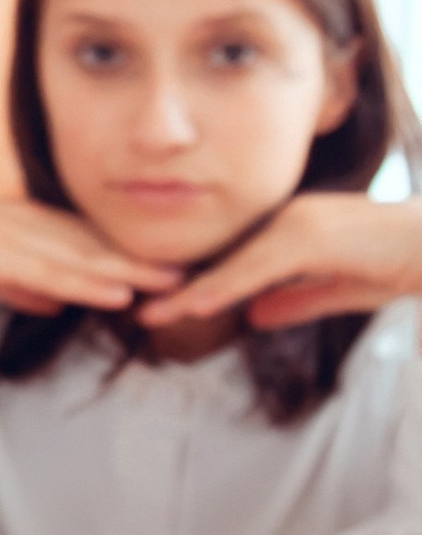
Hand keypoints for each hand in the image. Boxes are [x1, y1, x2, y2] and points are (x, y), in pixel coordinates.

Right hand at [0, 191, 180, 327]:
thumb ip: (24, 284)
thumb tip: (59, 302)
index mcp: (32, 226)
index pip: (92, 240)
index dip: (130, 254)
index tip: (169, 266)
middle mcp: (36, 227)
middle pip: (102, 246)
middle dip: (146, 261)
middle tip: (193, 274)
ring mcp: (23, 241)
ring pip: (90, 260)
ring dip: (133, 273)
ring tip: (175, 285)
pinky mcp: (6, 258)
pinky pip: (57, 275)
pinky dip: (92, 284)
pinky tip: (121, 294)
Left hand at [140, 192, 421, 331]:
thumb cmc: (401, 264)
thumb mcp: (342, 290)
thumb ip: (299, 299)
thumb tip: (256, 316)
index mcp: (291, 228)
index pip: (235, 261)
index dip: (199, 285)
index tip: (164, 307)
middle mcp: (287, 218)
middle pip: (223, 259)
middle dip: (180, 288)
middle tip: (139, 312)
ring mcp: (297, 223)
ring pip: (232, 265)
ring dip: (191, 293)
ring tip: (152, 315)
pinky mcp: (311, 235)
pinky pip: (257, 267)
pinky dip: (225, 287)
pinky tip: (197, 305)